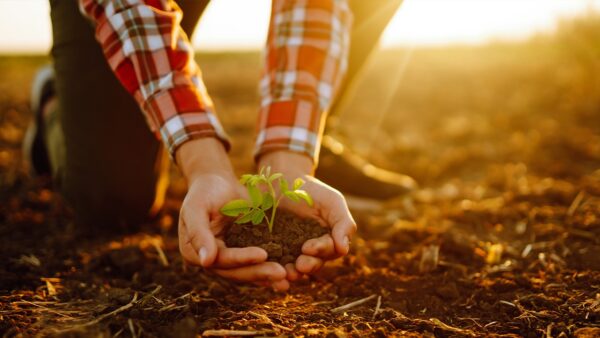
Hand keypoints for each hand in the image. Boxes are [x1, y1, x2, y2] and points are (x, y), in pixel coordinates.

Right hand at [176, 138, 289, 289]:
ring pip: (249, 271)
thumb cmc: (204, 190)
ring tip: (290, 278)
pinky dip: (272, 266)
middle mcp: (212, 261)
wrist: (217, 181)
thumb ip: (198, 232)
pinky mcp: (244, 252)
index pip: (221, 260)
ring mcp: (229, 258)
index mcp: (195, 253)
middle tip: (283, 273)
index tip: (263, 254)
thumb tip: (205, 261)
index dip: (242, 259)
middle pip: (237, 272)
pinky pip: (258, 263)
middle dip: (260, 272)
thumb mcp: (197, 206)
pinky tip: (290, 270)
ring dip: (268, 275)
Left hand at [258, 150, 356, 280]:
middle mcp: (312, 251)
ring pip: (296, 268)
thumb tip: (344, 249)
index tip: (308, 247)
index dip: (321, 250)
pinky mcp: (273, 251)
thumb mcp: (332, 202)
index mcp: (329, 241)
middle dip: (308, 265)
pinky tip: (270, 274)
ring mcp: (292, 253)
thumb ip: (343, 224)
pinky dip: (275, 270)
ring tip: (287, 273)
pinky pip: (276, 264)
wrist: (283, 180)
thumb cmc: (312, 191)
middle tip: (300, 265)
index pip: (330, 251)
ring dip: (293, 273)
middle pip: (314, 263)